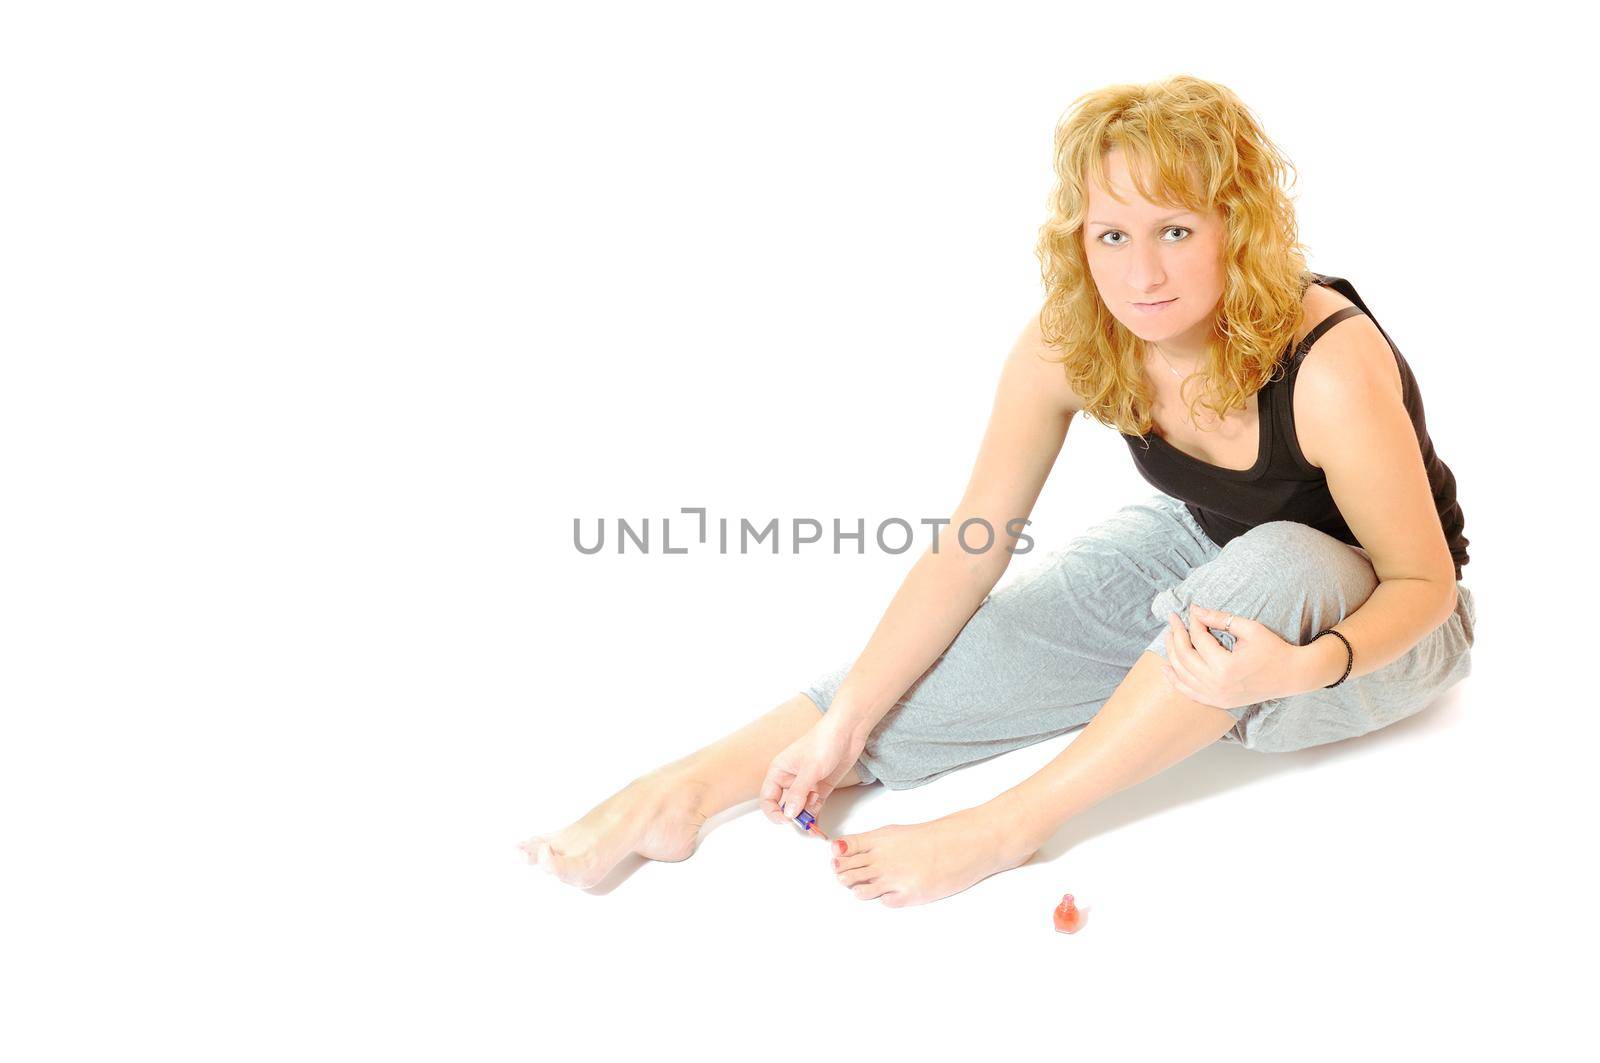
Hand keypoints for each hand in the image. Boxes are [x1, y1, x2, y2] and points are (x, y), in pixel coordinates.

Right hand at [758, 713, 865, 831]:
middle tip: (804, 826)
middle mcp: (790, 779)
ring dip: (806, 818)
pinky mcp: (820, 787)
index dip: (774, 812)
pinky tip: (819, 825)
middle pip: (784, 806)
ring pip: (800, 808)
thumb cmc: (824, 740)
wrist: (848, 731)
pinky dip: (816, 816)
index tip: (786, 821)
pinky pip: (814, 806)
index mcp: (779, 771)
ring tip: (815, 828)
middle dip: (792, 818)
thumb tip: (788, 814)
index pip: (768, 798)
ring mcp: (806, 784)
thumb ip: (798, 793)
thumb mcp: (810, 769)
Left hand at [1160, 605, 1304, 710]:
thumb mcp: (1250, 629)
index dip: (1194, 622)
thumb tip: (1195, 609)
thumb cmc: (1273, 649)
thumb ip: (1221, 619)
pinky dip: (1175, 680)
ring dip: (1171, 654)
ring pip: (1182, 674)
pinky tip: (1166, 668)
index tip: (1192, 610)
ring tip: (1168, 635)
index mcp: (1226, 666)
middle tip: (1172, 619)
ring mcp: (1216, 696)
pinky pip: (1189, 692)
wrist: (1291, 676)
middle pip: (1185, 656)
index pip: (1199, 639)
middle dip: (1176, 634)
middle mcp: (1217, 684)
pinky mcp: (1218, 702)